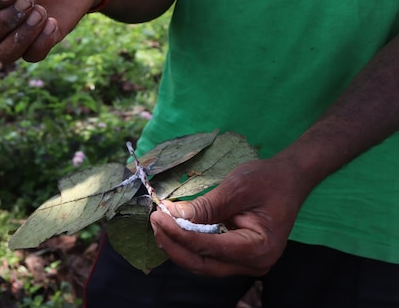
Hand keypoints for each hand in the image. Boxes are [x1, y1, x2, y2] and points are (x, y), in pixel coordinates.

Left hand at [150, 158, 309, 276]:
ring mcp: (246, 263)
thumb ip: (205, 206)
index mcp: (259, 248)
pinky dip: (189, 243)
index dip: (179, 235)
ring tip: (160, 223)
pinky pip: (207, 255)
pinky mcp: (237, 255)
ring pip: (202, 263)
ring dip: (178, 245)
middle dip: (174, 245)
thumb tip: (171, 215)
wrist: (289, 179)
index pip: (209, 248)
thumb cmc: (268, 180)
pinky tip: (174, 227)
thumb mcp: (236, 188)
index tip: (157, 217)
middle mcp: (254, 263)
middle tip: (154, 221)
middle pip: (202, 264)